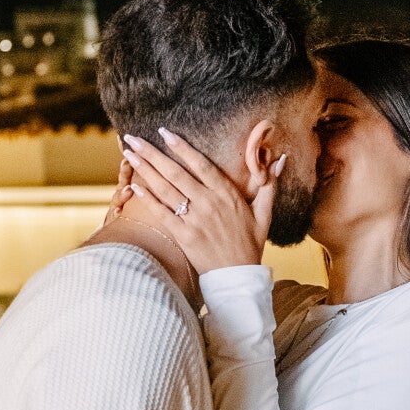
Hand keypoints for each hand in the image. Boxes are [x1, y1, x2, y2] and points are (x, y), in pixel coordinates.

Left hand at [120, 125, 275, 274]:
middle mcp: (209, 203)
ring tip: (129, 154)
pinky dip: (148, 200)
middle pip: (176, 173)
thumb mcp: (264, 213)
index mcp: (227, 194)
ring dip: (145, 170)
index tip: (164, 132)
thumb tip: (280, 159)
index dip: (181, 147)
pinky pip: (162, 214)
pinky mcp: (184, 236)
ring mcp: (195, 220)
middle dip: (152, 153)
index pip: (201, 164)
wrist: (238, 277)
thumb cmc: (250, 244)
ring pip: (166, 190)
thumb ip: (269, 184)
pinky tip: (135, 186)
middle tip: (133, 138)